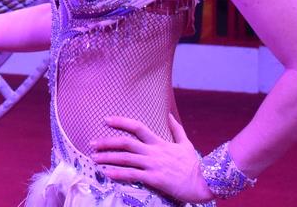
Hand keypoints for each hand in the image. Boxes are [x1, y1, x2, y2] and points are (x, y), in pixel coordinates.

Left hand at [90, 114, 214, 203]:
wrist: (205, 182)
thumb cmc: (194, 165)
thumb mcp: (186, 144)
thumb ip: (176, 129)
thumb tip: (170, 114)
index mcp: (160, 142)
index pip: (137, 127)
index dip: (120, 121)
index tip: (105, 120)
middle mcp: (154, 152)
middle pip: (125, 143)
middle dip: (106, 142)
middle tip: (91, 143)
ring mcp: (154, 165)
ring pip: (126, 159)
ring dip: (107, 158)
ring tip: (93, 159)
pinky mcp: (155, 179)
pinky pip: (133, 175)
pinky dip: (118, 173)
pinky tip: (106, 173)